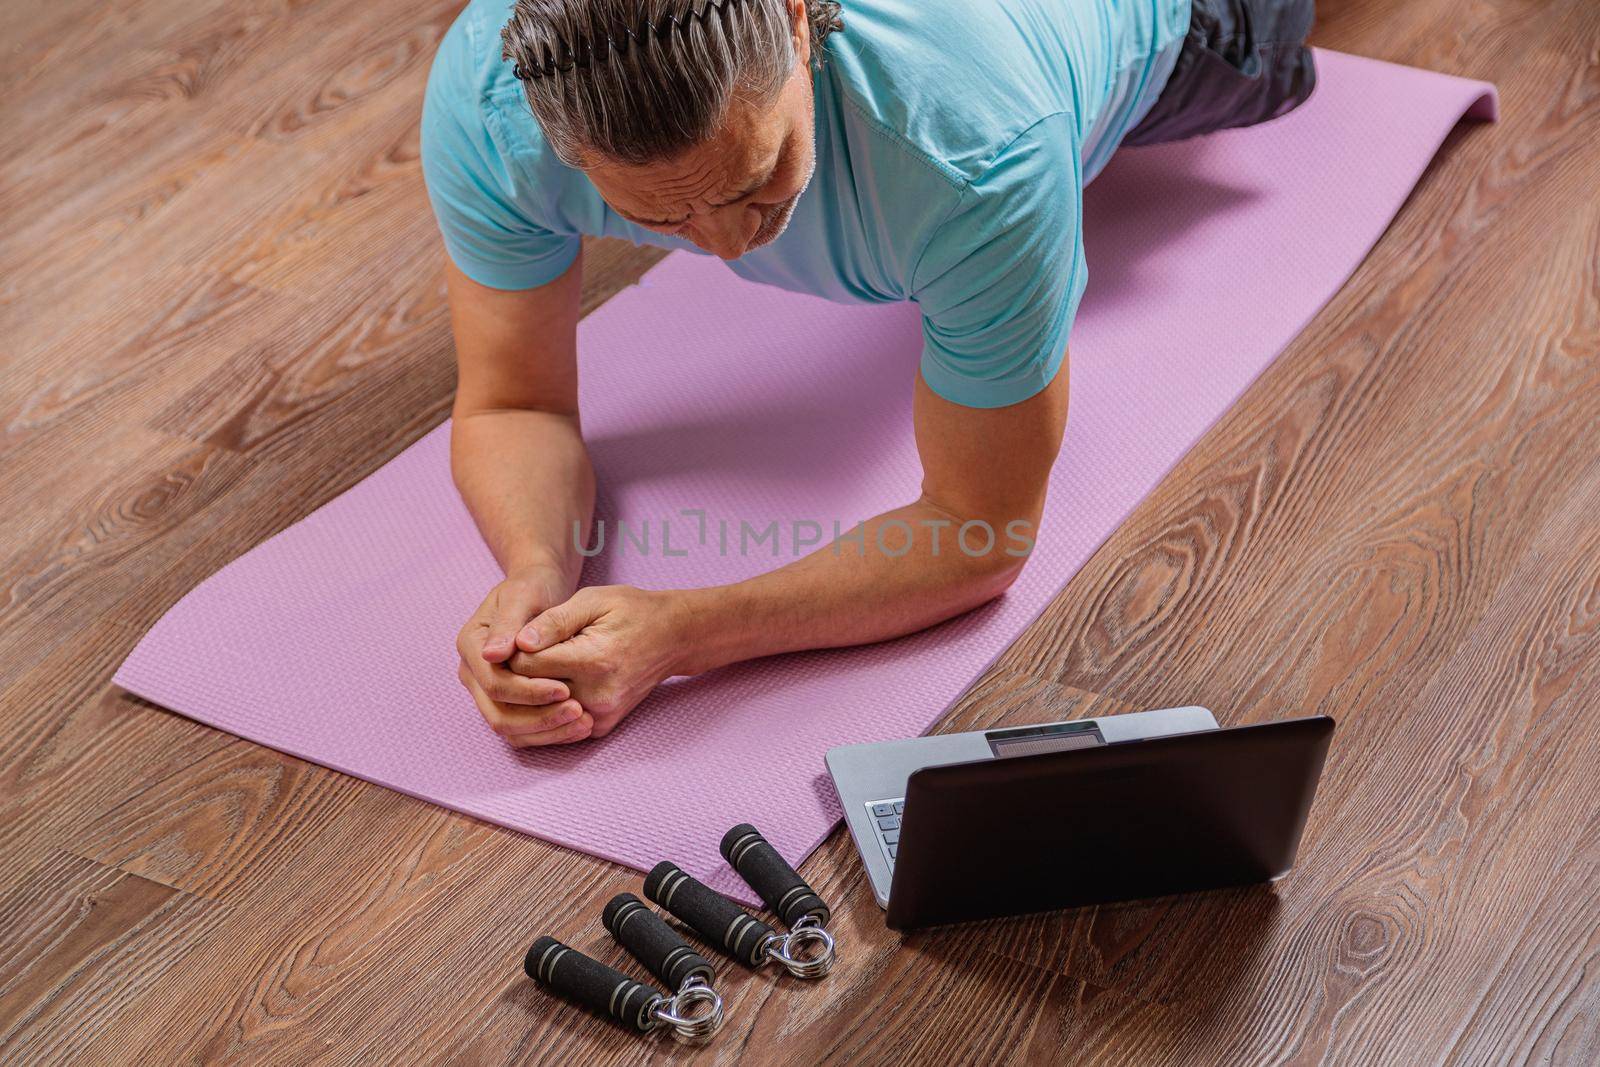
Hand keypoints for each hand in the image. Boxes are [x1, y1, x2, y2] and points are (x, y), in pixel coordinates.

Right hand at [456, 568, 592, 746]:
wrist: (539, 589)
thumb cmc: (533, 587)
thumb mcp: (523, 595)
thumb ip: (509, 623)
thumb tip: (492, 655)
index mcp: (471, 645)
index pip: (495, 682)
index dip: (529, 691)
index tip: (564, 688)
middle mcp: (473, 671)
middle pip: (498, 712)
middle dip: (538, 717)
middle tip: (577, 712)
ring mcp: (486, 688)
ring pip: (508, 726)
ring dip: (545, 730)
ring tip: (582, 723)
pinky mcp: (505, 700)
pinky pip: (520, 728)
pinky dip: (547, 732)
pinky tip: (577, 726)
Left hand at [507, 585, 690, 738]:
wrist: (672, 638)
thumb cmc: (631, 611)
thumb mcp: (592, 601)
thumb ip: (553, 621)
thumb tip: (518, 642)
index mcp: (593, 660)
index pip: (526, 666)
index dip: (513, 650)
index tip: (516, 636)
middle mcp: (597, 695)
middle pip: (529, 693)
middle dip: (517, 674)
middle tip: (518, 651)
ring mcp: (600, 715)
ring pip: (539, 713)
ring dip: (529, 694)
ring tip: (534, 667)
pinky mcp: (601, 727)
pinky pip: (556, 724)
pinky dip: (546, 707)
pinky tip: (550, 684)